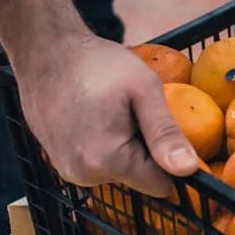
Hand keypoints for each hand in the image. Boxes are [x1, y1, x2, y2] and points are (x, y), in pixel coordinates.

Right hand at [0, 0, 200, 198]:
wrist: (46, 51)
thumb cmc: (97, 64)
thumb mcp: (143, 90)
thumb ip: (166, 133)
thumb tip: (189, 170)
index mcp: (107, 161)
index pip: (160, 184)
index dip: (169, 159)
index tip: (160, 127)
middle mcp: (84, 175)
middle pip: (138, 176)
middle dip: (143, 148)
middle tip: (129, 111)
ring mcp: (67, 170)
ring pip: (118, 169)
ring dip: (122, 145)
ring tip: (109, 110)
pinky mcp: (58, 162)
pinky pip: (96, 162)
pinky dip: (102, 143)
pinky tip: (93, 115)